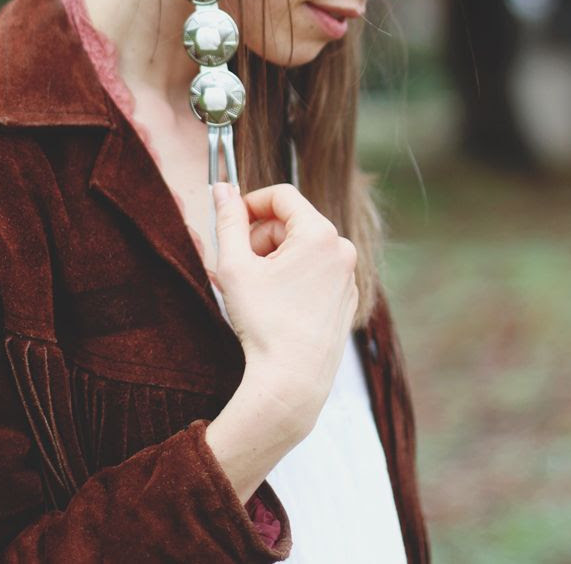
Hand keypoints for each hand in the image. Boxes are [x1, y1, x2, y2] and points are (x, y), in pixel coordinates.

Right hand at [211, 182, 357, 426]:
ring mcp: (348, 275)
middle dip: (261, 238)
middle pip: (291, 222)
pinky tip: (276, 304)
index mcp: (319, 234)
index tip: (232, 219)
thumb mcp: (235, 266)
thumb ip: (228, 220)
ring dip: (275, 259)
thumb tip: (222, 188)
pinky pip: (316, 271)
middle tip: (240, 267)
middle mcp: (342, 249)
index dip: (251, 202)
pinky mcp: (347, 297)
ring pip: (303, 248)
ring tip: (256, 289)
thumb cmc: (264, 323)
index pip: (282, 195)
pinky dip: (294, 278)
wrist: (293, 381)